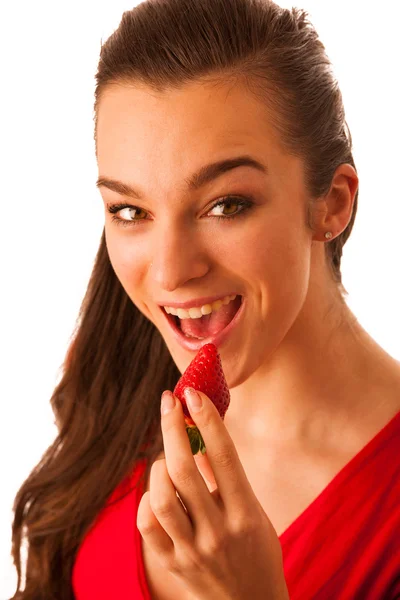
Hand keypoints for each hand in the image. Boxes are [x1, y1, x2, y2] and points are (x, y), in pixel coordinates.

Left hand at [136, 388, 289, 599]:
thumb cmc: (257, 552)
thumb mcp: (254, 513)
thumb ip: (229, 478)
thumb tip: (200, 433)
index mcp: (247, 514)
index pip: (225, 458)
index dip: (207, 421)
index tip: (193, 393)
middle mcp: (219, 532)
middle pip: (185, 470)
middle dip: (172, 428)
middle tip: (169, 402)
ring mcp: (193, 551)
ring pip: (160, 497)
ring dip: (159, 466)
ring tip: (168, 456)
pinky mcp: (173, 564)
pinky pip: (147, 524)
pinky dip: (148, 499)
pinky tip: (159, 491)